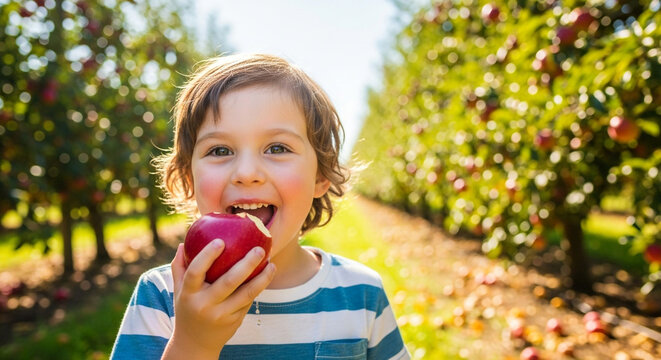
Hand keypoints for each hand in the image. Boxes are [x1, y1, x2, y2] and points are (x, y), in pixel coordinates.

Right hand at [162, 240, 275, 359]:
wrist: (195, 343)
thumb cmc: (188, 308)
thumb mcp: (179, 291)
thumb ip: (179, 267)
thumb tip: (184, 243)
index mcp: (189, 294)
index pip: (196, 272)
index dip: (207, 256)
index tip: (221, 241)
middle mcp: (205, 304)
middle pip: (229, 281)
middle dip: (247, 264)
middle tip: (259, 249)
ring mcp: (222, 314)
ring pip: (247, 293)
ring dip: (263, 278)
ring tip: (272, 264)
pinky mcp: (235, 320)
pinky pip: (249, 300)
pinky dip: (259, 286)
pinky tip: (267, 274)